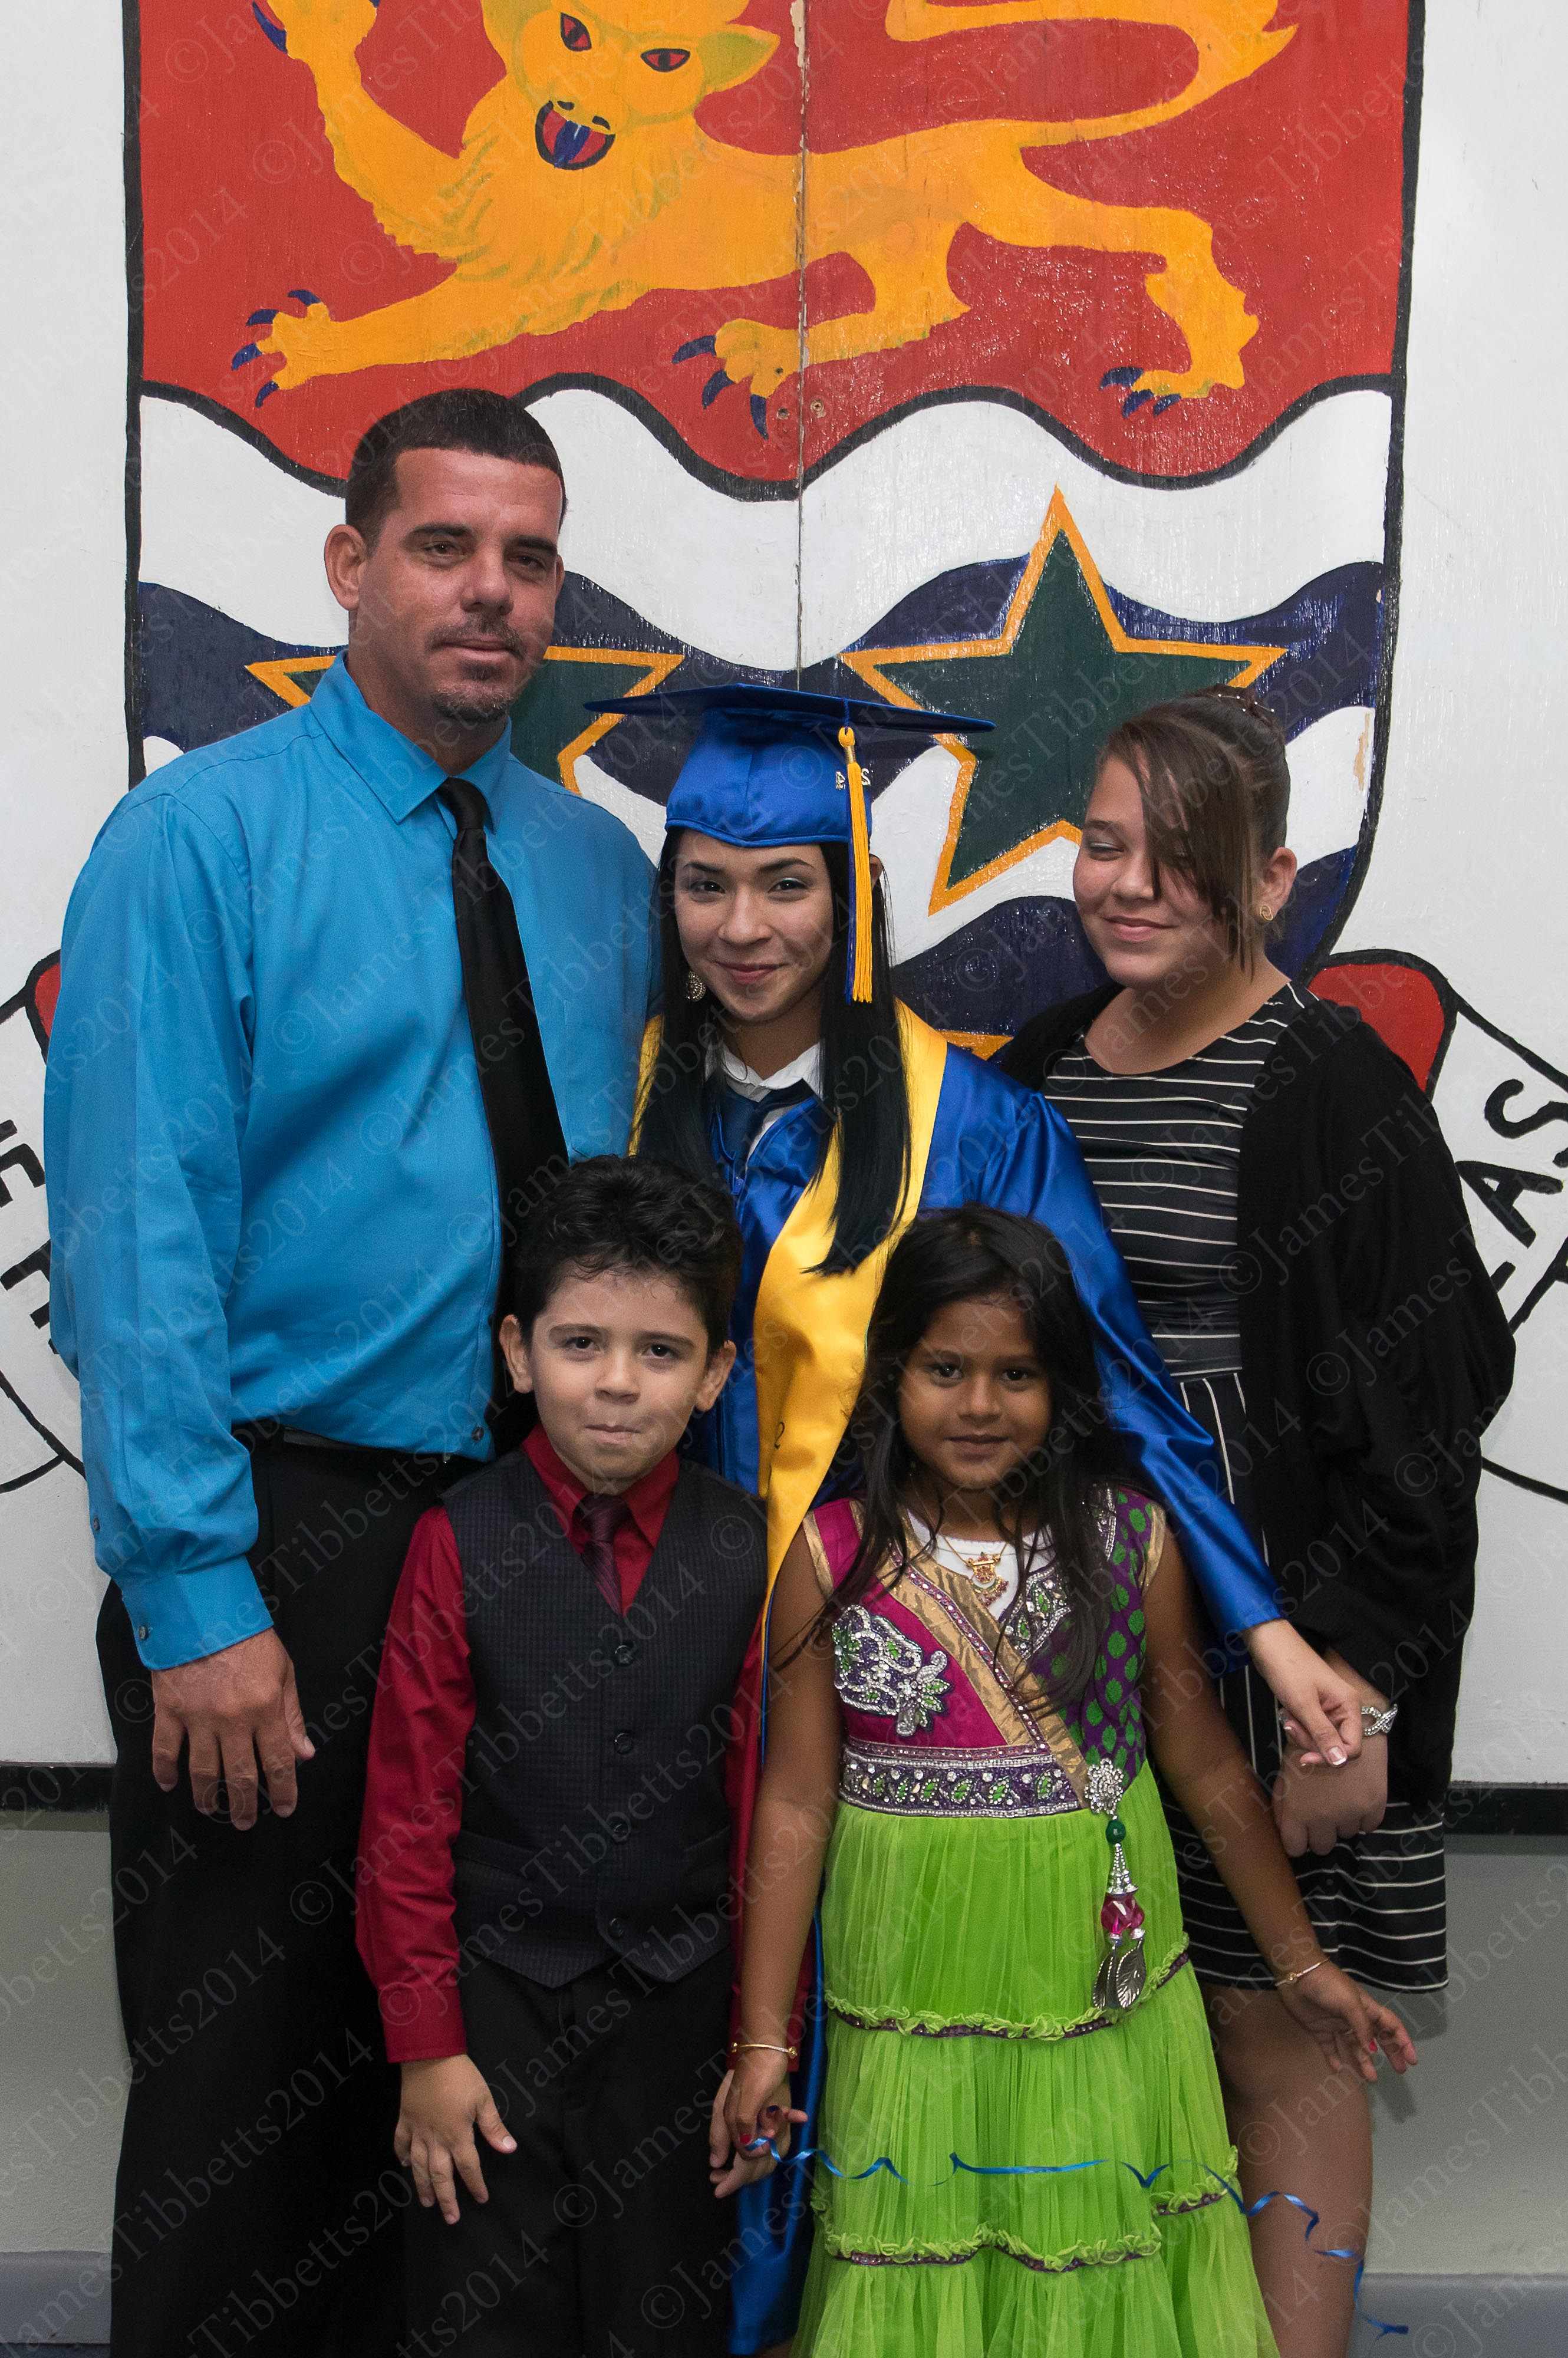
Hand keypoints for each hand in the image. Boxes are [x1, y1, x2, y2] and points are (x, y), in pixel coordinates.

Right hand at [150, 1628, 314, 1828]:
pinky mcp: (169, 1710)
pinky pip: (164, 1750)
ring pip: (203, 1771)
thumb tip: (304, 1754)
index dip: (284, 1791)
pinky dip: (165, 1771)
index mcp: (265, 1708)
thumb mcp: (283, 1670)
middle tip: (244, 1822)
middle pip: (241, 1776)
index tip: (284, 1809)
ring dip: (207, 1797)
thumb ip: (292, 1715)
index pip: (279, 1762)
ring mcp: (198, 1717)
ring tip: (211, 1809)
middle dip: (244, 1805)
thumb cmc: (247, 1637)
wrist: (202, 1609)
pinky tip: (170, 1784)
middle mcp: (233, 1720)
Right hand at [395, 2056, 516, 2224]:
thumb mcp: (483, 2098)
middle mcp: (435, 2139)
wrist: (429, 2056)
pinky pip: (400, 2143)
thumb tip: (509, 2149)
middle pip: (440, 2175)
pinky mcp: (405, 2120)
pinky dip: (402, 2155)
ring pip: (418, 2166)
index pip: (468, 2167)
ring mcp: (417, 2131)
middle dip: (447, 2199)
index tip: (481, 2199)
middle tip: (451, 2218)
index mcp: (457, 2135)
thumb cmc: (460, 2076)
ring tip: (427, 2202)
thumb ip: (494, 2126)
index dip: (475, 2184)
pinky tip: (404, 2165)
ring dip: (423, 2186)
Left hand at [709, 2059, 806, 2198]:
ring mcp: (782, 2130)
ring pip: (768, 2161)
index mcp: (753, 2135)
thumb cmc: (744, 2078)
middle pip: (757, 2169)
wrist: (767, 2052)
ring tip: (728, 2168)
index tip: (717, 2190)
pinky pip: (778, 2145)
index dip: (731, 2182)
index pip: (744, 2169)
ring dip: (751, 2170)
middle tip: (716, 2178)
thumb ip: (720, 2137)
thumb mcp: (724, 2106)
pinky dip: (768, 2153)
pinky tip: (759, 2155)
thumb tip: (717, 2163)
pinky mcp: (785, 2121)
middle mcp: (772, 2137)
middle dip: (737, 2178)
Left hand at [1242, 1622, 1360, 1768]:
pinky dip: (1298, 1725)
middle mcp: (1344, 1708)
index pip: (1352, 1748)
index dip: (1330, 1758)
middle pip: (1334, 1745)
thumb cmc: (1288, 1668)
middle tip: (1291, 1725)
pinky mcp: (1316, 1707)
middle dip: (1310, 1741)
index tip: (1306, 1757)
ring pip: (1320, 1738)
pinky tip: (1288, 1713)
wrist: (1270, 1645)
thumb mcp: (1303, 1705)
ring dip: (1301, 1733)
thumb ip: (1322, 1734)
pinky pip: (1311, 1728)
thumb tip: (1340, 1761)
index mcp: (1349, 1705)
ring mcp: (1330, 1708)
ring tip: (1288, 1715)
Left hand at [1274, 1729, 1387, 1853]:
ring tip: (1338, 1798)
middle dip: (1319, 1833)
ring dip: (1342, 1822)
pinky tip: (1354, 1797)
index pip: (1295, 1848)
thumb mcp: (1286, 1769)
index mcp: (1298, 1810)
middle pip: (1323, 1847)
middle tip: (1320, 1813)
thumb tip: (1284, 1827)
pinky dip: (1362, 1816)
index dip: (1297, 1840)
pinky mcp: (1373, 1804)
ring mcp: (1351, 1812)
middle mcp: (1324, 1817)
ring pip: (1346, 1835)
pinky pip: (1367, 1827)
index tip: (1300, 1832)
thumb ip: (1283, 1800)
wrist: (1342, 1717)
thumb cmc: (1307, 1742)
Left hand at [1275, 1961, 1416, 2082]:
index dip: (1403, 2041)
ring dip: (1364, 2062)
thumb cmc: (1328, 1986)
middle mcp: (1354, 2018)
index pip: (1391, 2026)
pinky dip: (1334, 2058)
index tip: (1412, 2060)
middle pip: (1377, 2038)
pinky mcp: (1319, 2029)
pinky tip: (1338, 2069)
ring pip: (1354, 2047)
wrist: (1297, 1975)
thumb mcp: (1351, 2004)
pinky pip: (1330, 2047)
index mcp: (1366, 2008)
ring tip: (1371, 2078)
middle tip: (1399, 2071)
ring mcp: (1337, 2024)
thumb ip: (1363, 2028)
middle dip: (1390, 2053)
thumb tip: (1373, 2050)